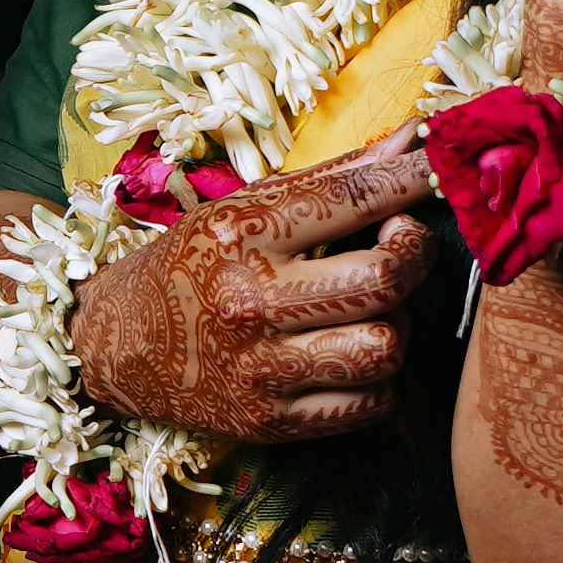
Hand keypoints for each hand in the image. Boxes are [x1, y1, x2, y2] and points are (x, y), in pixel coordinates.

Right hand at [70, 139, 439, 444]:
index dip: (414, 179)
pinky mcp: (270, 422)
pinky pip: (369, 404)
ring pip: (385, 348)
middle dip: (415, 254)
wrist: (116, 346)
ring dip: (398, 323)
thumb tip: (411, 140)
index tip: (446, 167)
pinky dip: (381, 379)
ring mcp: (261, 369)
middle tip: (404, 243)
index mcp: (241, 234)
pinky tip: (357, 354)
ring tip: (377, 308)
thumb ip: (332, 179)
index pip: (352, 198)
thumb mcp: (244, 208)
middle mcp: (250, 302)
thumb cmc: (193, 264)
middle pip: (383, 279)